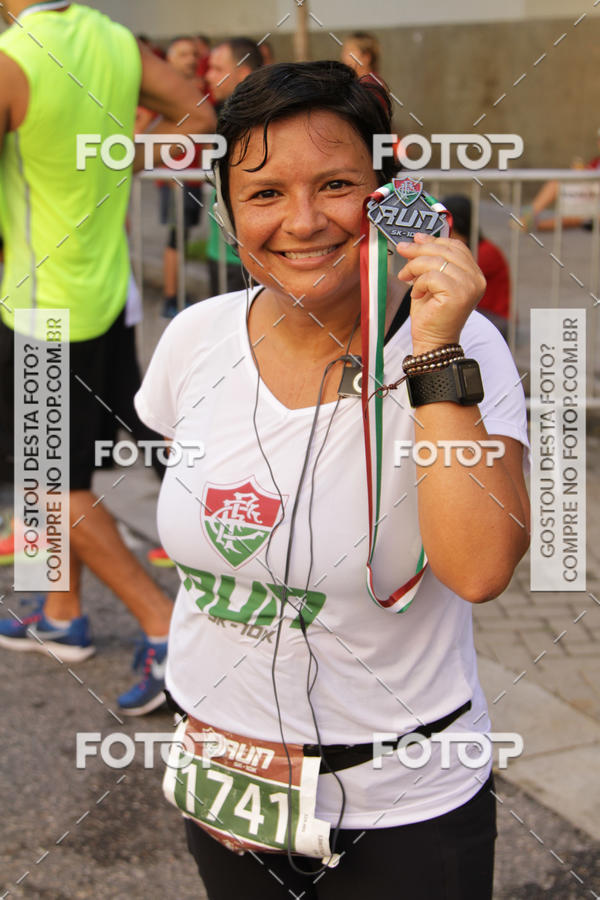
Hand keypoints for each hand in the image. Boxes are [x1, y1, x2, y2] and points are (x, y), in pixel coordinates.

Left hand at [396, 233, 485, 354]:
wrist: (433, 341)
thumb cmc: (432, 315)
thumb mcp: (431, 281)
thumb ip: (430, 261)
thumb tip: (418, 239)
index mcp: (473, 274)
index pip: (456, 247)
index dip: (434, 240)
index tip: (415, 240)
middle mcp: (476, 279)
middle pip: (445, 251)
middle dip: (419, 250)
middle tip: (403, 250)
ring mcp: (469, 286)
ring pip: (436, 262)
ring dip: (415, 267)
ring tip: (406, 278)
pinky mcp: (458, 294)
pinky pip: (431, 277)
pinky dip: (418, 284)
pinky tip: (416, 294)